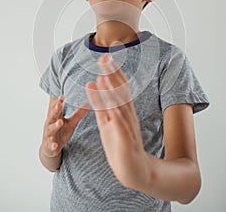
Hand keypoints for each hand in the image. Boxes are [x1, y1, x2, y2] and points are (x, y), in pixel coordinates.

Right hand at [41, 95, 88, 157]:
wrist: (50, 148)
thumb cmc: (61, 132)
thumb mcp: (71, 123)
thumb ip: (78, 114)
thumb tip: (88, 104)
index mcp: (55, 117)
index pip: (56, 107)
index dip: (59, 101)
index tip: (62, 96)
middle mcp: (50, 124)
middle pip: (52, 116)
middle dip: (55, 110)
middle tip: (59, 104)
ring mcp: (49, 135)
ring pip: (51, 129)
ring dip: (55, 126)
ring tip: (60, 122)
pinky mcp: (49, 145)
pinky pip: (50, 145)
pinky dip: (52, 145)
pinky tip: (54, 145)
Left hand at [85, 54, 147, 189]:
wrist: (134, 170)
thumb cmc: (120, 146)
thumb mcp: (106, 122)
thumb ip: (100, 104)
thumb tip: (93, 83)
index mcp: (122, 111)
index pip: (118, 87)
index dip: (113, 71)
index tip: (106, 56)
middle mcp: (126, 114)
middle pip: (120, 91)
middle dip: (112, 74)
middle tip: (104, 57)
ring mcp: (126, 125)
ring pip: (119, 103)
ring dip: (112, 88)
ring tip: (104, 74)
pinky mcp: (123, 137)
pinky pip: (118, 122)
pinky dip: (112, 110)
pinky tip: (106, 99)